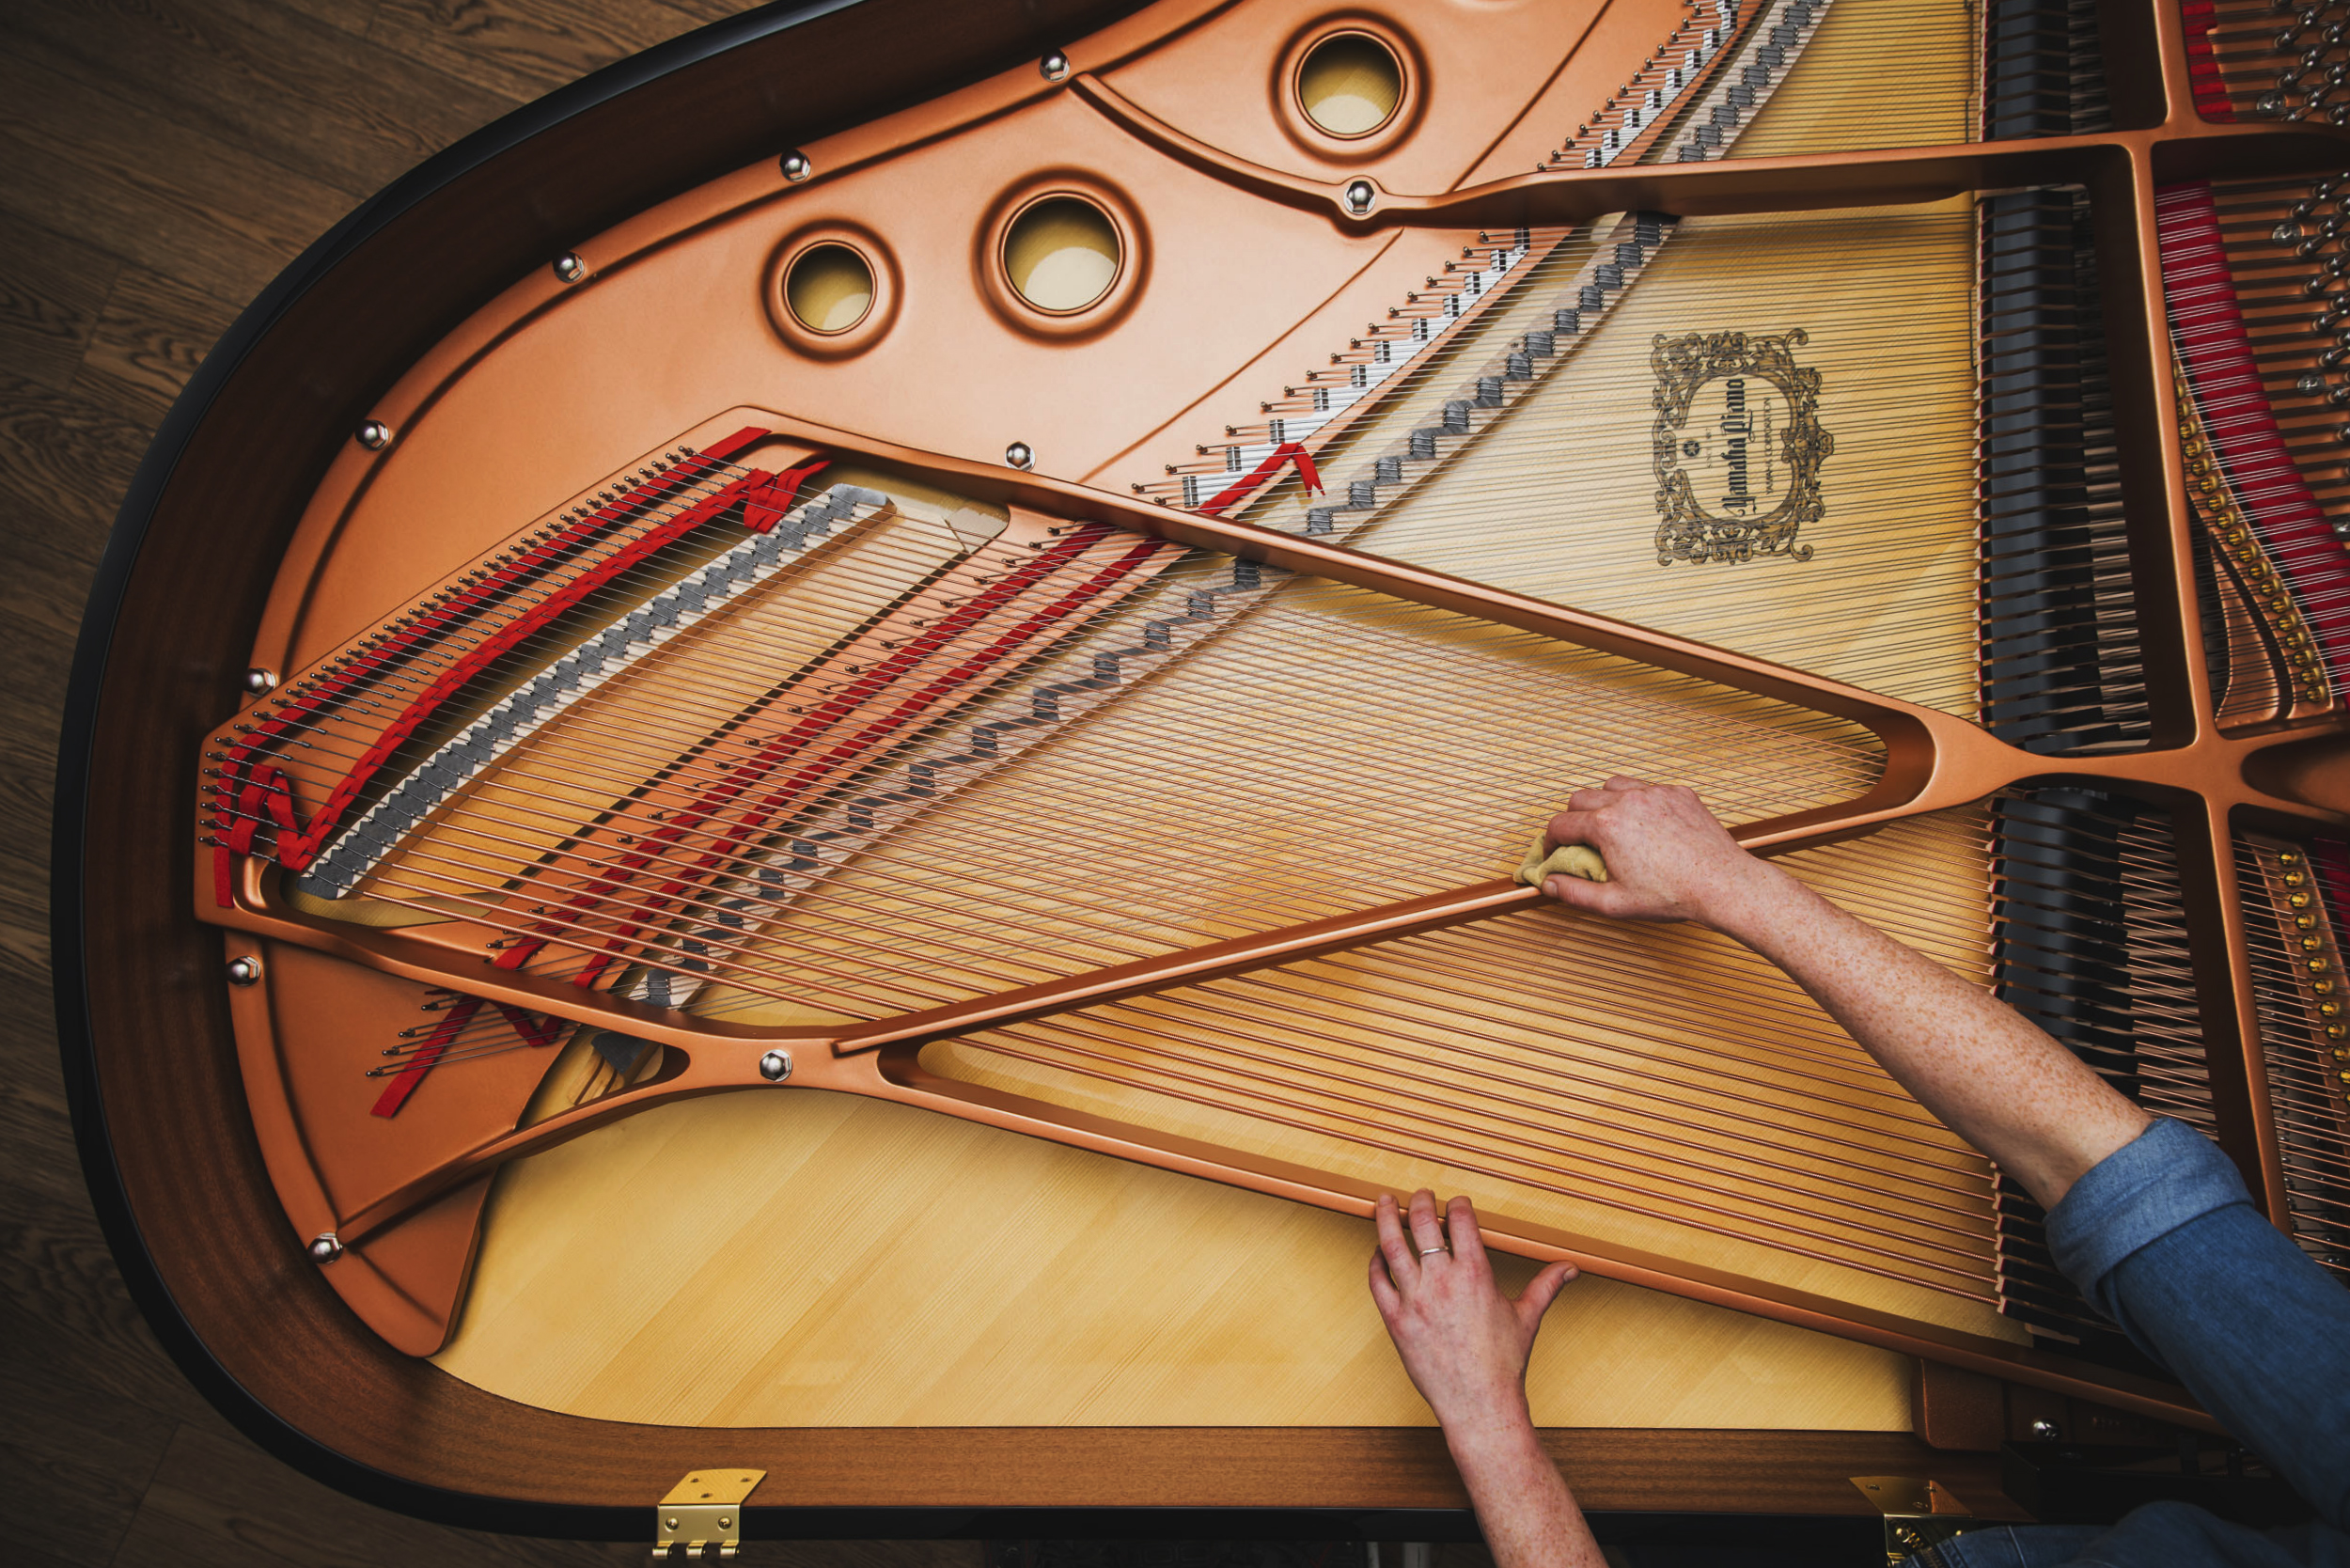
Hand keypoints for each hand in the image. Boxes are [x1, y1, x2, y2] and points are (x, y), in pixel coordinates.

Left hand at [1368, 1190, 1577, 1435]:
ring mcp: (1415, 1300)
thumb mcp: (1527, 1318)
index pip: (1461, 1220)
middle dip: (1420, 1201)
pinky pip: (1377, 1281)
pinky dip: (1375, 1261)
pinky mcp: (1396, 1321)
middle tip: (1420, 1194)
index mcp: (1475, 1274)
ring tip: (1383, 1202)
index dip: (1458, 1205)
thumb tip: (1572, 1268)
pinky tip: (1378, 1252)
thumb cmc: (1504, 1363)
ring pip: (1391, 1245)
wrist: (1479, 1404)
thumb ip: (1547, 1285)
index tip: (1457, 1202)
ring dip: (1385, 1217)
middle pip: (1422, 1223)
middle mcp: (1442, 1282)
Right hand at [1533, 777, 1774, 928]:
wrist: (1723, 884)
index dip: (1550, 842)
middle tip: (1579, 841)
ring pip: (1613, 785)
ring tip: (1611, 826)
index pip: (1560, 824)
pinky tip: (1645, 825)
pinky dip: (1638, 802)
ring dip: (1603, 802)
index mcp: (1607, 825)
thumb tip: (1549, 884)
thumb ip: (1574, 892)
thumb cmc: (1673, 895)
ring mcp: (1656, 793)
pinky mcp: (1679, 793)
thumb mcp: (1614, 903)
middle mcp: (1629, 801)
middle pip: (1581, 797)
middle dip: (1573, 819)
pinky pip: (1648, 788)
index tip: (1554, 852)